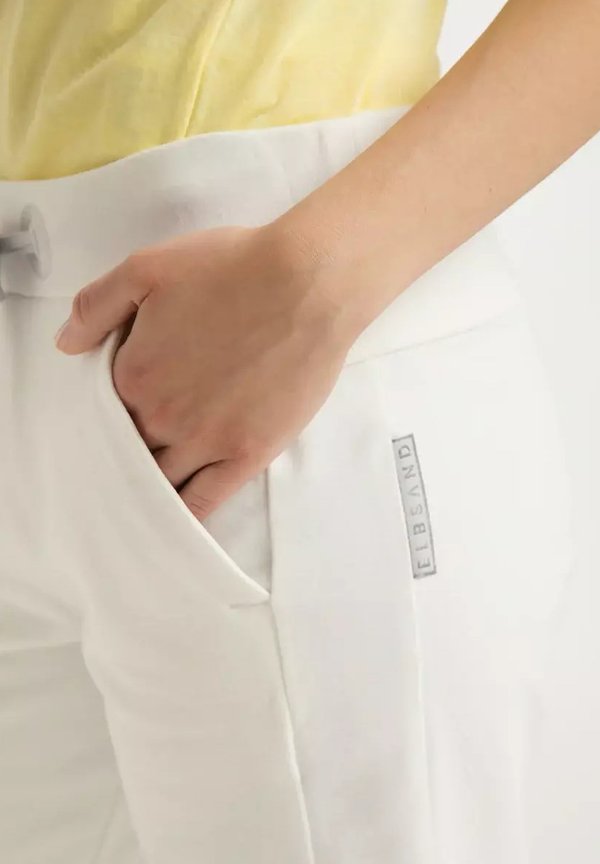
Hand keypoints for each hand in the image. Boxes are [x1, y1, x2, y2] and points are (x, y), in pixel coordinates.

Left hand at [55, 224, 355, 519]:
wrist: (306, 284)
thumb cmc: (232, 268)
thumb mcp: (147, 267)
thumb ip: (96, 306)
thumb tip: (65, 345)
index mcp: (133, 374)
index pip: (107, 410)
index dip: (115, 410)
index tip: (126, 407)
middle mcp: (162, 416)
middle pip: (131, 448)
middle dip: (129, 449)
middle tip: (136, 449)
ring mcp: (205, 440)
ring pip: (161, 479)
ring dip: (150, 486)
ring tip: (146, 492)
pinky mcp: (246, 454)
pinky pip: (205, 500)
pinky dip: (185, 514)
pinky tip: (175, 520)